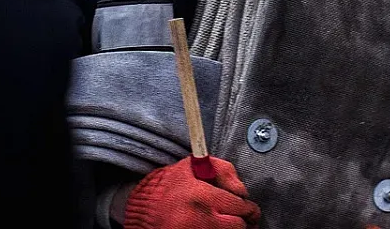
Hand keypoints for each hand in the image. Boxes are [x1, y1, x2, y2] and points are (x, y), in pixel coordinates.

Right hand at [124, 157, 259, 228]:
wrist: (140, 210)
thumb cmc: (166, 186)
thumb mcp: (191, 167)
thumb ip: (223, 169)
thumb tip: (242, 190)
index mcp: (201, 195)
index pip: (239, 206)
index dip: (249, 208)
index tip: (248, 208)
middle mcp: (200, 218)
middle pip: (238, 227)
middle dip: (244, 222)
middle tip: (244, 219)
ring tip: (230, 224)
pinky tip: (214, 228)